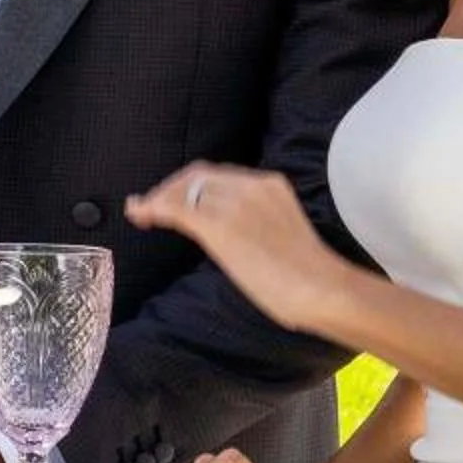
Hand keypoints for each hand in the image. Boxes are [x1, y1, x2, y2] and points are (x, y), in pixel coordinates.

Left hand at [125, 162, 350, 337]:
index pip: (219, 175)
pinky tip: (141, 214)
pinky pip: (176, 209)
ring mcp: (234, 202)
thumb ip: (258, 223)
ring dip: (159, 199)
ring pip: (183, 189)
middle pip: (197, 176)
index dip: (190, 184)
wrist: (321, 287)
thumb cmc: (309, 276)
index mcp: (270, 184)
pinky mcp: (219, 224)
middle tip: (151, 206)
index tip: (174, 198)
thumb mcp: (282, 233)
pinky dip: (153, 208)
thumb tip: (234, 238)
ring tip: (142, 212)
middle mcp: (250, 184)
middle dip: (171, 188)